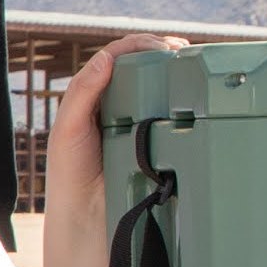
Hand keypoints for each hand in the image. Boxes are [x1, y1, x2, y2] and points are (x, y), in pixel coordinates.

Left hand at [40, 37, 182, 220]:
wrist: (88, 221)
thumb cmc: (70, 175)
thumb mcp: (69, 130)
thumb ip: (82, 93)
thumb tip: (106, 58)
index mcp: (92, 98)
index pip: (117, 58)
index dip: (140, 45)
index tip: (163, 46)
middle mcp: (116, 107)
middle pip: (143, 69)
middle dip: (165, 53)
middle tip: (185, 52)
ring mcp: (138, 126)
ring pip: (159, 91)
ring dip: (177, 74)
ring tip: (194, 66)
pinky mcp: (156, 145)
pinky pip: (172, 119)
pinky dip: (184, 105)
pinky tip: (197, 100)